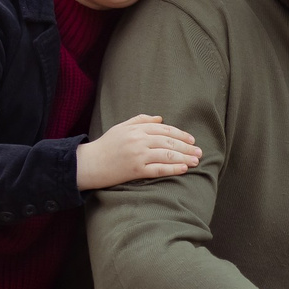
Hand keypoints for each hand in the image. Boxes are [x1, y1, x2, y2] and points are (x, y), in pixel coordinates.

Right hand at [76, 113, 201, 189]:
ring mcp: (138, 155)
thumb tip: (161, 118)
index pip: (164, 129)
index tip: (191, 140)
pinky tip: (184, 169)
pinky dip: (173, 169)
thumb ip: (140, 120)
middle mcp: (139, 140)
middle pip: (169, 142)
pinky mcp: (135, 170)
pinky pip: (158, 169)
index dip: (180, 134)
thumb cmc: (106, 145)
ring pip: (166, 155)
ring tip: (196, 161)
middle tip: (199, 152)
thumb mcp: (121, 127)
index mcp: (136, 129)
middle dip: (186, 147)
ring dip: (184, 158)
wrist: (89, 163)